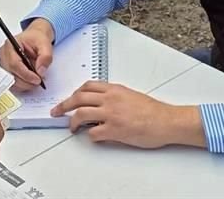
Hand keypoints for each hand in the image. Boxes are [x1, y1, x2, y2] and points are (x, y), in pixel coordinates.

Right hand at [0, 18, 54, 91]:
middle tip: (40, 80)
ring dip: (25, 84)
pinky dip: (23, 85)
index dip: (25, 74)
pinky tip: (31, 80)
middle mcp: (4, 54)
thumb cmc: (36, 38)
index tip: (37, 79)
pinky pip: (13, 83)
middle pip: (11, 74)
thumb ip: (45, 57)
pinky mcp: (7, 71)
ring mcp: (4, 64)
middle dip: (27, 81)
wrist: (35, 38)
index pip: (14, 63)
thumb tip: (40, 71)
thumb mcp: (45, 44)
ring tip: (36, 79)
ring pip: (11, 82)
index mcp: (10, 44)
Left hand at [50, 81, 204, 148]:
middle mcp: (110, 99)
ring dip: (72, 122)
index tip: (69, 99)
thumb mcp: (130, 95)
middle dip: (64, 105)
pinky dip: (90, 136)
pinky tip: (94, 137)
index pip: (87, 86)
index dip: (75, 93)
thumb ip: (114, 97)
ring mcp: (111, 114)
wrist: (166, 120)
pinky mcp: (115, 130)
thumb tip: (100, 103)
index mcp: (114, 89)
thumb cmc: (153, 110)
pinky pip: (94, 133)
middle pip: (78, 98)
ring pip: (81, 114)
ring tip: (72, 127)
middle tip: (57, 111)